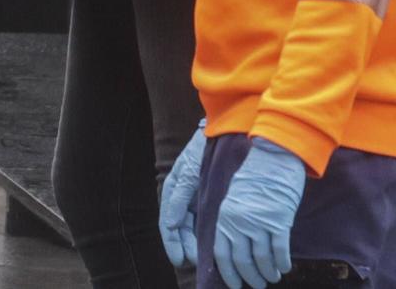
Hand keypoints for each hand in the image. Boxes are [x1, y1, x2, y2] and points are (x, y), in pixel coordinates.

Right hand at [158, 122, 206, 269]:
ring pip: (193, 228)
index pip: (169, 223)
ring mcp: (196, 198)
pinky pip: (205, 221)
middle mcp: (183, 197)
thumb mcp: (189, 173)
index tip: (181, 259)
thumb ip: (179, 198)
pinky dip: (208, 234)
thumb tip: (171, 224)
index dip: (173, 243)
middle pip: (181, 229)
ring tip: (206, 258)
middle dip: (186, 246)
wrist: (226, 133)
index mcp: (174, 189)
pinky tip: (215, 244)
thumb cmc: (203, 150)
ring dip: (197, 244)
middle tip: (195, 261)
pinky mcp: (210, 198)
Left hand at [212, 139, 304, 287]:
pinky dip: (282, 263)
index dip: (229, 272)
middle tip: (257, 285)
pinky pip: (280, 251)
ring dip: (268, 273)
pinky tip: (284, 268)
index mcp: (225, 217)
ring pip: (262, 260)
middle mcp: (239, 222)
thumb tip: (234, 249)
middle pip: (242, 261)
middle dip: (250, 277)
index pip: (222, 253)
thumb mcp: (234, 199)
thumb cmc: (254, 178)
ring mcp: (259, 222)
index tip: (235, 285)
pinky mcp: (279, 222)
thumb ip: (232, 222)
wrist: (273, 158)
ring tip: (272, 278)